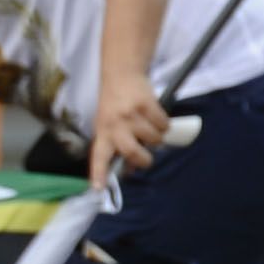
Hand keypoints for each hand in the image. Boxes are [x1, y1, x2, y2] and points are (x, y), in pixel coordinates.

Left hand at [88, 71, 171, 192]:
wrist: (121, 74)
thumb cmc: (115, 104)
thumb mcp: (109, 125)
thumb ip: (117, 145)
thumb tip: (131, 168)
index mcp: (102, 132)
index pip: (99, 156)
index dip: (99, 174)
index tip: (98, 189)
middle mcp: (114, 125)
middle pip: (132, 152)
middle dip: (144, 159)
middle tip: (147, 157)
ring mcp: (130, 115)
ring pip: (154, 139)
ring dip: (157, 136)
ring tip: (150, 127)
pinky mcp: (146, 105)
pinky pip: (164, 124)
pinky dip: (165, 124)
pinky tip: (156, 117)